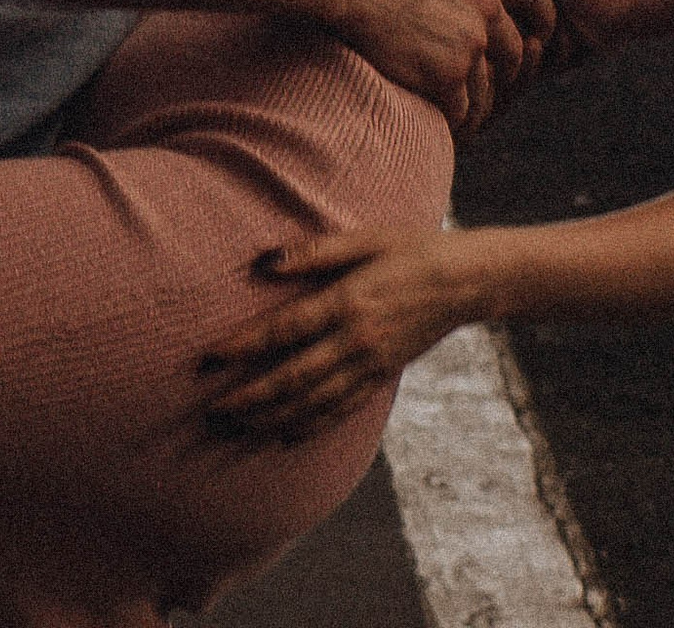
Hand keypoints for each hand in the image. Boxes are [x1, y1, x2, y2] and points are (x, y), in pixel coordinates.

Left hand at [197, 231, 476, 442]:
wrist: (464, 282)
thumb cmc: (410, 248)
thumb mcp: (366, 238)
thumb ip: (315, 252)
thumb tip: (263, 263)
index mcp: (347, 302)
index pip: (284, 330)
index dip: (243, 346)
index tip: (208, 357)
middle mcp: (355, 341)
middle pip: (292, 379)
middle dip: (249, 397)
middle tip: (211, 411)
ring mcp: (370, 365)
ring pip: (313, 403)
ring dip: (271, 419)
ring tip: (236, 428)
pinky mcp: (381, 378)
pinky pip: (341, 410)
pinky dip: (311, 426)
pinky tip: (286, 435)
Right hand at [324, 0, 555, 130]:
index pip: (537, 2)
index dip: (541, 26)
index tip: (538, 42)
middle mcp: (487, 7)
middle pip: (517, 52)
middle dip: (511, 73)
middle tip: (500, 88)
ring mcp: (468, 43)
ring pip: (491, 87)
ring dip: (484, 105)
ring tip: (474, 118)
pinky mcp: (444, 75)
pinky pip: (463, 110)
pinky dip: (461, 124)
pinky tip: (453, 130)